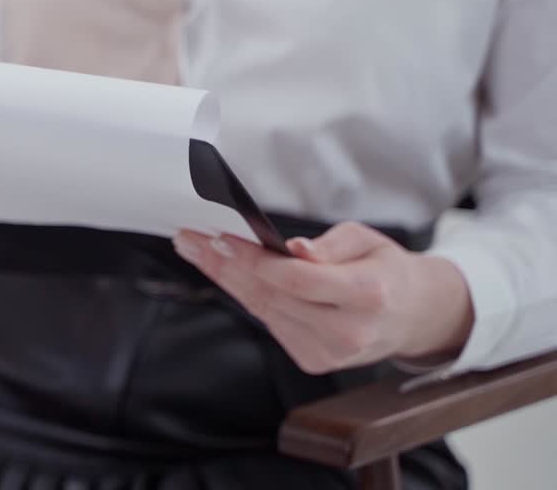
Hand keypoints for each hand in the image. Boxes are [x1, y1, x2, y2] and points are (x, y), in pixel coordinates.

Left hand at [173, 221, 473, 373]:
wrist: (412, 315)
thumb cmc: (385, 269)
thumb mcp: (367, 241)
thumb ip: (330, 245)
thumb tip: (295, 250)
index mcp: (368, 296)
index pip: (298, 280)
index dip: (254, 261)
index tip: (219, 239)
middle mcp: (348, 332)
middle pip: (271, 296)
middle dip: (224, 265)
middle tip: (189, 241)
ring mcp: (329, 353)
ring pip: (263, 310)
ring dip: (225, 279)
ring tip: (197, 251)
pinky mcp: (314, 361)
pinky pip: (270, 322)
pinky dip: (248, 296)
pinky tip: (226, 274)